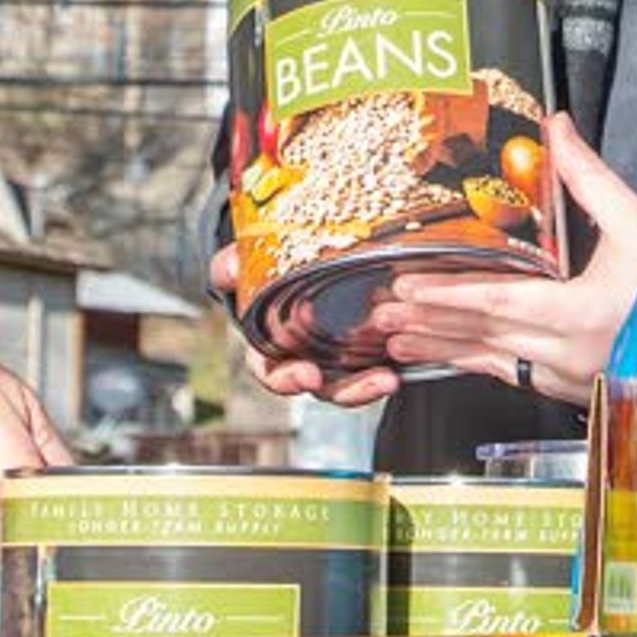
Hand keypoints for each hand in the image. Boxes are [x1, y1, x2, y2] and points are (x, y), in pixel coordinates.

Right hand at [207, 239, 404, 410]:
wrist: (303, 245)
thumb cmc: (269, 264)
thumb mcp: (248, 260)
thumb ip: (234, 263)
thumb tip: (228, 268)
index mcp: (272, 345)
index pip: (273, 371)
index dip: (288, 379)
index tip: (307, 377)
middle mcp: (307, 355)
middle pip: (324, 386)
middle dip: (345, 390)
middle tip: (369, 383)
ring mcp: (340, 351)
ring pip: (353, 380)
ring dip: (370, 384)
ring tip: (390, 378)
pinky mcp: (370, 340)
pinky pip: (381, 357)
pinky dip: (395, 359)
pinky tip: (408, 352)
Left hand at [365, 118, 636, 405]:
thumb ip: (591, 179)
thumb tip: (557, 130)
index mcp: (587, 313)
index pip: (500, 303)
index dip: (448, 295)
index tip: (408, 288)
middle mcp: (574, 354)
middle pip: (485, 335)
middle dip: (429, 322)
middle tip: (382, 313)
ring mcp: (574, 378)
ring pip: (494, 362)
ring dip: (443, 350)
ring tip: (398, 340)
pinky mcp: (577, 389)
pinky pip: (515, 377)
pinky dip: (478, 364)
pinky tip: (454, 355)